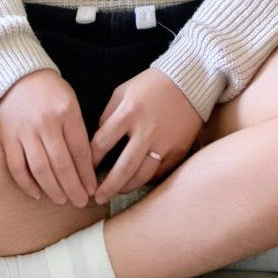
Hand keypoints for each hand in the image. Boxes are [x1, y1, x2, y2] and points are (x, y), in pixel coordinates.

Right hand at [0, 68, 97, 206]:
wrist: (16, 75)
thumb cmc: (49, 90)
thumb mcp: (70, 102)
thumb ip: (77, 129)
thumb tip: (87, 163)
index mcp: (67, 113)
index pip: (80, 151)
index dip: (87, 174)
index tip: (93, 189)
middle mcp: (46, 123)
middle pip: (62, 164)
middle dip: (73, 187)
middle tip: (80, 202)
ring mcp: (25, 131)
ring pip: (40, 169)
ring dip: (53, 189)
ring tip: (62, 201)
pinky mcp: (7, 137)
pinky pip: (17, 166)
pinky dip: (27, 184)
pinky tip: (37, 194)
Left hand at [89, 67, 203, 203]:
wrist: (191, 79)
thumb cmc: (152, 84)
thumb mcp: (124, 91)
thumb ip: (109, 115)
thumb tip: (98, 141)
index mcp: (129, 112)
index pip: (102, 144)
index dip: (91, 159)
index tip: (87, 168)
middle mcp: (146, 130)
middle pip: (123, 168)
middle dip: (107, 187)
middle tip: (97, 198)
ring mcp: (165, 142)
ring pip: (143, 175)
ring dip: (127, 188)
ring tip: (117, 193)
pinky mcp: (179, 148)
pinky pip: (161, 171)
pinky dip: (149, 178)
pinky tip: (139, 180)